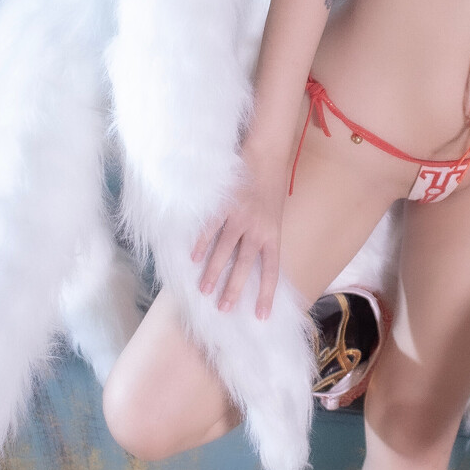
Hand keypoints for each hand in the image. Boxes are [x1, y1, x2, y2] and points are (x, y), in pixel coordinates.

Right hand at [190, 159, 285, 319]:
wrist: (266, 154)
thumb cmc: (270, 187)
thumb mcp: (275, 216)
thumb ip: (264, 237)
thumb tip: (253, 263)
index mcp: (273, 234)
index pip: (272, 270)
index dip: (267, 294)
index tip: (261, 315)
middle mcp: (258, 228)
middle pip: (245, 265)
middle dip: (234, 289)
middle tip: (223, 308)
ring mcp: (241, 216)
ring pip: (225, 250)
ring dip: (213, 272)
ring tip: (204, 290)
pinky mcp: (226, 204)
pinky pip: (211, 229)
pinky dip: (201, 244)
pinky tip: (193, 258)